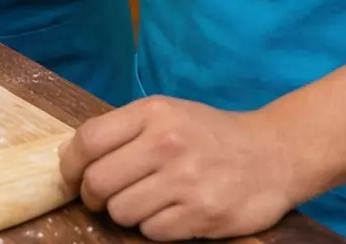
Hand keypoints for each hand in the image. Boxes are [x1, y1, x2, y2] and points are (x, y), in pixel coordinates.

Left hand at [59, 97, 298, 240]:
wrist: (274, 154)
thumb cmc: (211, 135)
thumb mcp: (168, 114)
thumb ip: (124, 131)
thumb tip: (71, 157)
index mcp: (154, 113)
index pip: (89, 140)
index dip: (71, 165)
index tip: (72, 176)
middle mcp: (168, 143)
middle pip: (99, 182)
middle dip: (93, 196)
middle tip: (103, 198)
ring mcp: (186, 180)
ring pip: (122, 212)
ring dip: (127, 213)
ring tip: (148, 201)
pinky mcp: (203, 214)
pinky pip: (152, 232)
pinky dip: (155, 227)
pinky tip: (172, 212)